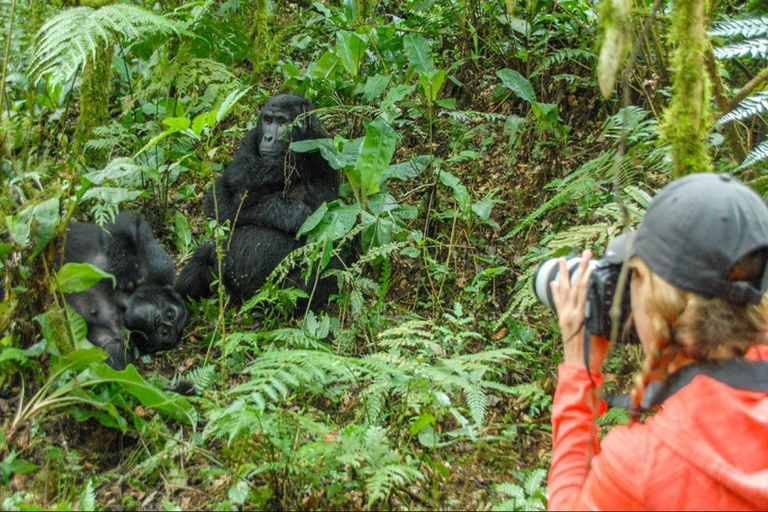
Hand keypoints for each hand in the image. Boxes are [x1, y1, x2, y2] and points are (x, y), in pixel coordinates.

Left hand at [549, 250, 609, 370]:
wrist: (579, 367)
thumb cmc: (594, 353)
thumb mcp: (603, 333)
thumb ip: (602, 317)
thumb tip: (607, 303)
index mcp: (581, 315)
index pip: (584, 289)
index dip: (587, 274)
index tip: (592, 261)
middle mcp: (570, 313)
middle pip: (574, 285)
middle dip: (579, 267)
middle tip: (584, 252)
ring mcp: (564, 316)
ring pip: (563, 291)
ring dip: (564, 274)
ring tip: (563, 260)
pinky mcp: (562, 321)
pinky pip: (558, 302)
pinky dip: (556, 291)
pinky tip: (554, 282)